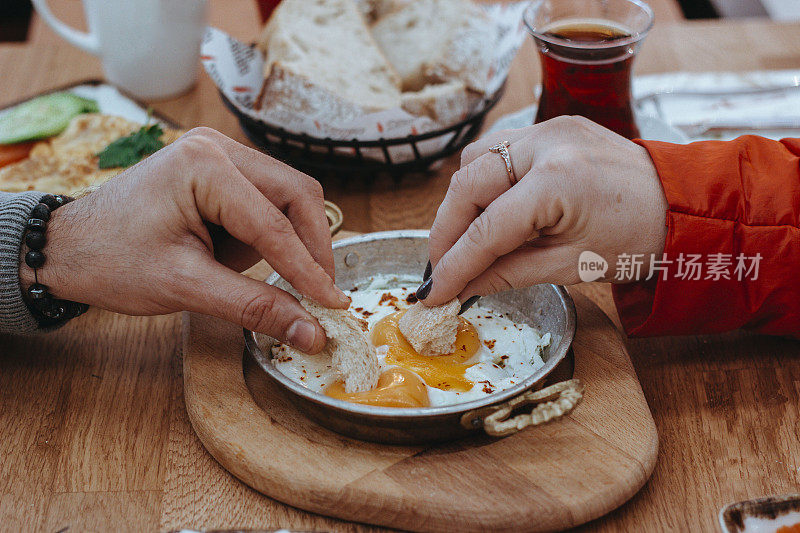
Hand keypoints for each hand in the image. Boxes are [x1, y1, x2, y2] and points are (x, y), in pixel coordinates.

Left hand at [19, 127, 349, 352]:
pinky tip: (240, 258)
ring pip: (288, 198)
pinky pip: (268, 201)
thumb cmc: (111, 261)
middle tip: (318, 296)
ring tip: (262, 276)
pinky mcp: (219, 171)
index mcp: (204, 166)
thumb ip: (254, 307)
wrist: (68, 248)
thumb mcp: (185, 287)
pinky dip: (270, 236)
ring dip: (290, 242)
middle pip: (297, 196)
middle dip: (310, 250)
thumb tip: (310, 332)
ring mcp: (219, 154)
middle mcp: (217, 148)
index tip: (334, 306)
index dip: (309, 270)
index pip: (275, 224)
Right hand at [421, 116, 668, 305]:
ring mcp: (547, 128)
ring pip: (475, 160)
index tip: (432, 291)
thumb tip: (460, 288)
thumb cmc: (636, 238)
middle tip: (441, 269)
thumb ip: (507, 274)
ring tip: (466, 240)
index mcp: (557, 181)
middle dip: (447, 231)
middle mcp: (545, 143)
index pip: (486, 228)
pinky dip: (485, 182)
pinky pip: (498, 150)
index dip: (453, 264)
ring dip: (462, 202)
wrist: (680, 205)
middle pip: (467, 184)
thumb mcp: (570, 266)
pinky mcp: (550, 127)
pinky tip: (490, 210)